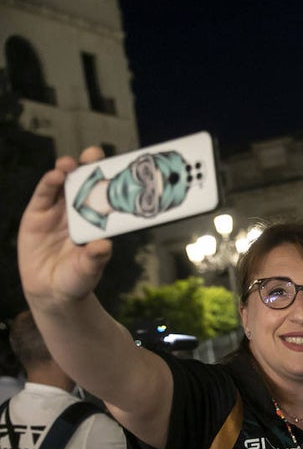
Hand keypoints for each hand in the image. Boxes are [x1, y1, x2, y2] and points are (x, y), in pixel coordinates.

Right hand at [18, 147, 111, 305]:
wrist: (52, 292)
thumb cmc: (78, 278)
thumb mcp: (89, 270)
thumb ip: (96, 258)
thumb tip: (104, 246)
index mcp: (97, 220)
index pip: (105, 194)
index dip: (110, 179)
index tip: (120, 166)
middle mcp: (78, 211)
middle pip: (84, 182)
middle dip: (89, 166)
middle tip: (94, 155)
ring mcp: (57, 211)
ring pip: (63, 184)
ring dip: (67, 170)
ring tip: (70, 165)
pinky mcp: (37, 215)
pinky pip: (43, 195)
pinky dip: (48, 184)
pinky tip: (55, 176)